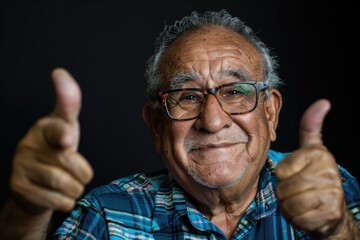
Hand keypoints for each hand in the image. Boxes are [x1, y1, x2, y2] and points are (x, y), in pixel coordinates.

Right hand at [9, 68, 92, 212]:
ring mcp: (21, 165)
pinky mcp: (18, 186)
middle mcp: (30, 143)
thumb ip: (69, 104)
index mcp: (45, 126)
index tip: (67, 140)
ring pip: (64, 183)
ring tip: (70, 184)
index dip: (64, 134)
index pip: (57, 127)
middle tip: (80, 174)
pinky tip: (61, 195)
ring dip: (75, 188)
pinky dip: (66, 201)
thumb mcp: (66, 127)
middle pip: (69, 162)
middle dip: (83, 173)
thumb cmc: (57, 151)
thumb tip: (59, 72)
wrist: (36, 185)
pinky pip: (56, 200)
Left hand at [275, 99, 357, 238]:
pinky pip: (297, 218)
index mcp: (320, 154)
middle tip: (298, 191)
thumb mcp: (313, 150)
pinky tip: (307, 213)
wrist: (332, 210)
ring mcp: (331, 194)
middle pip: (284, 188)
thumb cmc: (317, 177)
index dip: (283, 176)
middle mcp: (329, 172)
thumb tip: (323, 102)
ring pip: (289, 203)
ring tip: (301, 201)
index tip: (297, 173)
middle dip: (285, 193)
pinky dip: (296, 219)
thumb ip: (310, 127)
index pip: (281, 170)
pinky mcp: (330, 214)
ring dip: (289, 207)